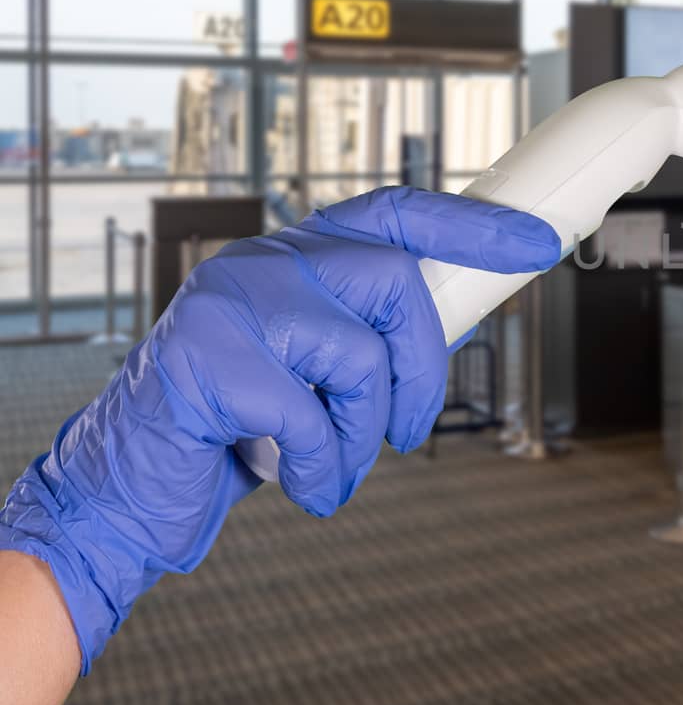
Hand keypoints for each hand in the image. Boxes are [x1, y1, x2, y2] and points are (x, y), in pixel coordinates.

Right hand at [0, 186, 558, 672]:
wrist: (127, 491)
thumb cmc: (233, 434)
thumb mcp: (315, 377)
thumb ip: (369, 340)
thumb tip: (452, 328)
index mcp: (293, 259)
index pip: (393, 212)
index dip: (469, 224)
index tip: (534, 242)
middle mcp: (260, 263)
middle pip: (394, 280)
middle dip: (424, 367)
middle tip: (411, 431)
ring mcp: (228, 302)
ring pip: (360, 353)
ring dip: (366, 433)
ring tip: (336, 469)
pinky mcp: (208, 359)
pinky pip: (313, 416)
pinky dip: (324, 469)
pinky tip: (303, 488)